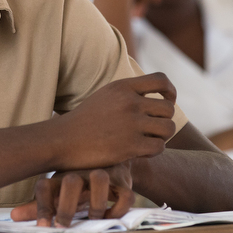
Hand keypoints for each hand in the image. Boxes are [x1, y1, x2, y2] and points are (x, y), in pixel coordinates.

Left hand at [10, 162, 134, 226]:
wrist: (111, 162)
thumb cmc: (79, 181)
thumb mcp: (59, 191)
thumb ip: (39, 205)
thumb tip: (13, 216)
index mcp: (60, 176)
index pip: (45, 187)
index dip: (41, 208)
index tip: (44, 228)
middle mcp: (80, 172)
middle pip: (71, 181)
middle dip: (67, 207)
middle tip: (64, 226)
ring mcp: (103, 173)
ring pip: (100, 179)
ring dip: (96, 204)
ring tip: (93, 217)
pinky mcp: (123, 180)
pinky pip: (124, 195)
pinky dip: (118, 210)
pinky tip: (110, 216)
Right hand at [53, 73, 176, 171]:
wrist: (62, 140)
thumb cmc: (83, 121)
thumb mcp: (105, 96)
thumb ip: (127, 92)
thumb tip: (153, 92)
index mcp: (123, 87)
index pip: (161, 80)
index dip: (171, 91)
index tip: (168, 100)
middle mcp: (129, 102)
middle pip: (168, 108)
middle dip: (165, 119)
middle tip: (153, 129)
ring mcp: (131, 124)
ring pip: (169, 128)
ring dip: (162, 136)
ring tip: (148, 140)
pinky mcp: (130, 146)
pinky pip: (159, 147)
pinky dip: (154, 151)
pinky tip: (141, 152)